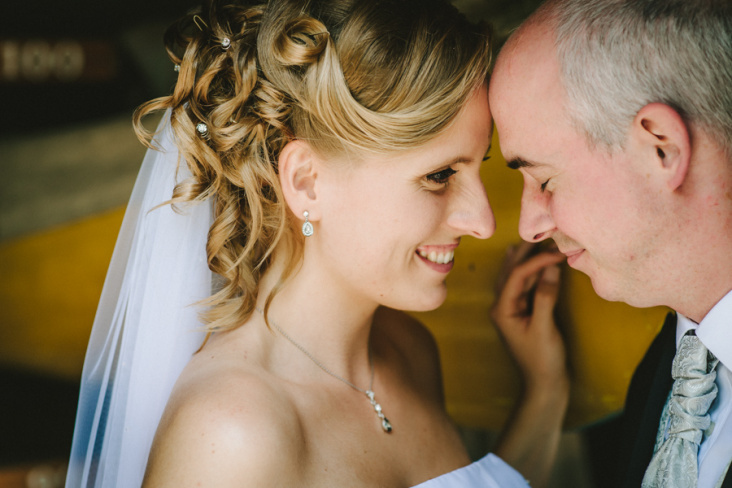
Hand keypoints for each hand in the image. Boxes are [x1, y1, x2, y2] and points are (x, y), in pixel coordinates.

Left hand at [490, 242, 567, 393]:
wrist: (544, 385)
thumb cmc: (543, 360)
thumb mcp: (545, 328)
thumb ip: (546, 297)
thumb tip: (551, 268)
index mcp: (502, 309)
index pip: (518, 275)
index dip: (537, 261)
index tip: (558, 252)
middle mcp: (502, 306)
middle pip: (512, 271)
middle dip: (526, 252)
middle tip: (543, 233)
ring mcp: (511, 308)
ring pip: (516, 276)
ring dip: (528, 259)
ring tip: (539, 239)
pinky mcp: (522, 311)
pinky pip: (524, 285)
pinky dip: (532, 271)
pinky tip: (533, 260)